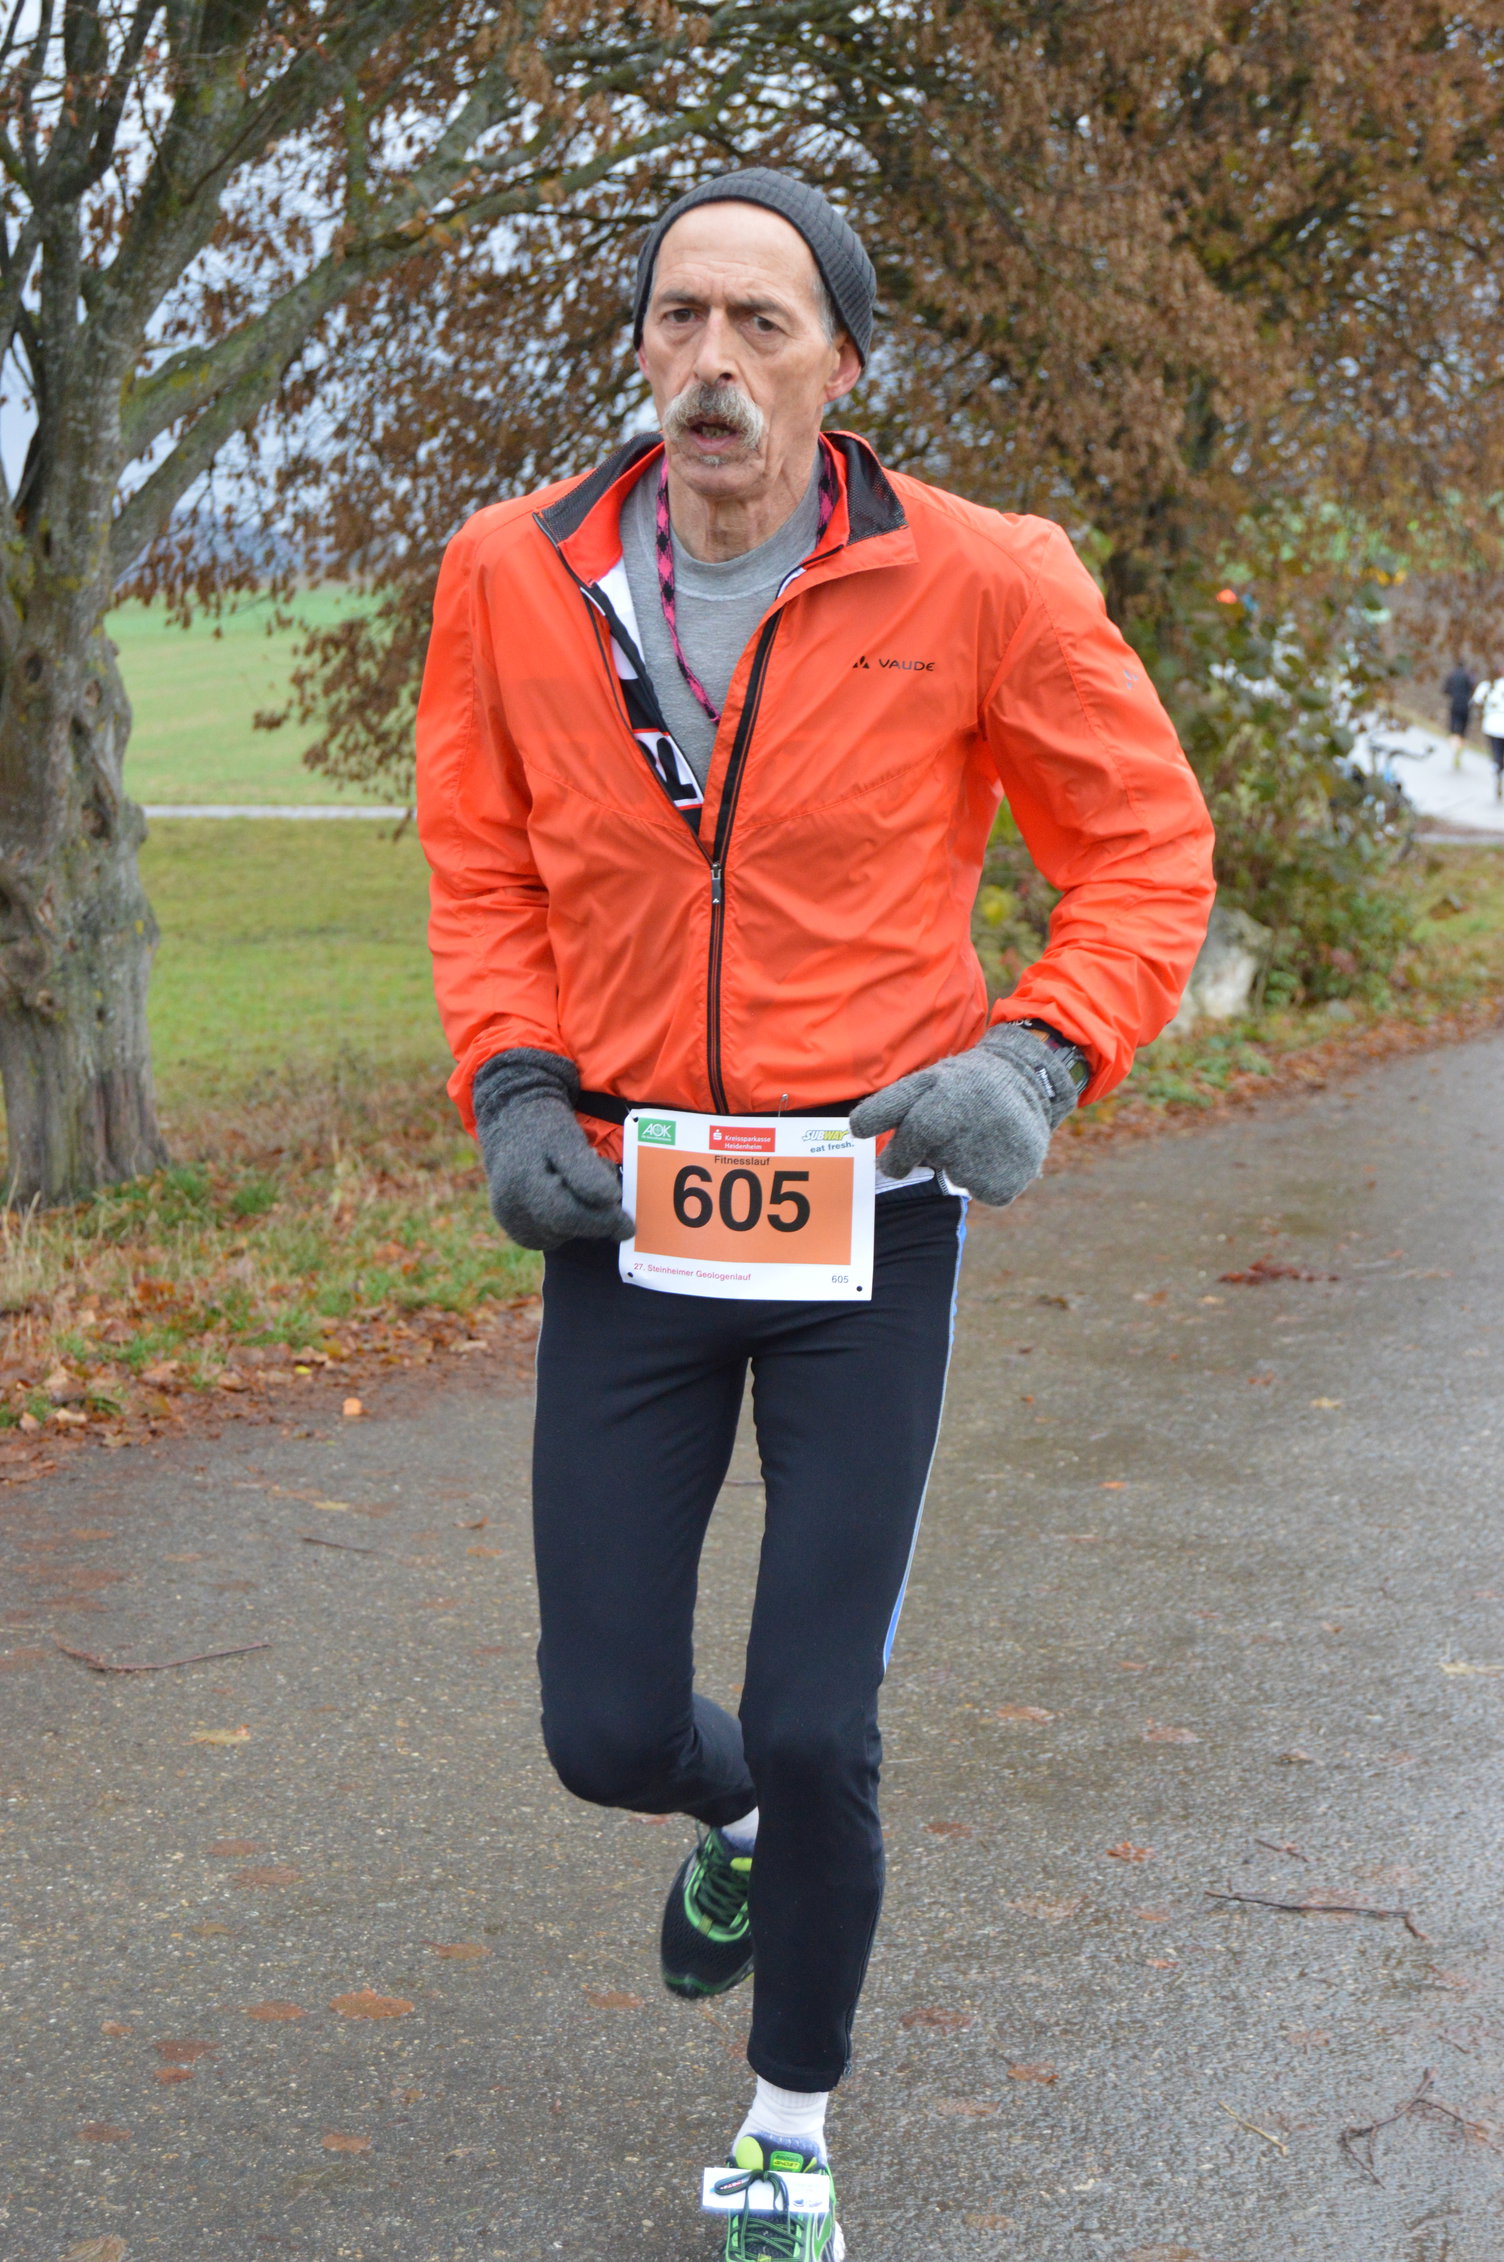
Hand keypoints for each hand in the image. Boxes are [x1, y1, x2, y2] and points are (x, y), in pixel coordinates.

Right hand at [472, 1049, 633, 1251]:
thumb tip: (610, 1199)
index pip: (568, 1215)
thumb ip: (584, 1168)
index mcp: (522, 1183)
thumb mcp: (565, 1137)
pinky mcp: (517, 1229)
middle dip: (595, 1216)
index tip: (629, 1226)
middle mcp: (511, 1208)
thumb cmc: (543, 1128)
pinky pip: (553, 1236)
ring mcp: (511, 1222)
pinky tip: (567, 1197)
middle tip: (605, 1188)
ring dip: (581, 1217)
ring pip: (561, 1234)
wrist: (511, 1123)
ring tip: (578, 1182)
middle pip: (567, 1228)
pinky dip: (568, 1222)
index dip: (602, 1222)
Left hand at [850, 1024, 1079, 1205]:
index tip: (893, 1163)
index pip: (896, 1153)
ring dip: (965, 1162)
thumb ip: (886, 1107)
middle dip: (934, 1152)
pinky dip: (990, 1177)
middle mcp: (954, 1132)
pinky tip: (1000, 1150)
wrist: (1029, 1076)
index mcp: (930, 1109)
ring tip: (982, 1132)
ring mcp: (981, 1158)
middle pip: (927, 1163)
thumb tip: (855, 1131)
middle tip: (954, 1132)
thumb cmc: (965, 1084)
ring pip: (958, 1177)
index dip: (896, 1159)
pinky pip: (985, 1191)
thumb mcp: (924, 1082)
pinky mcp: (1006, 1179)